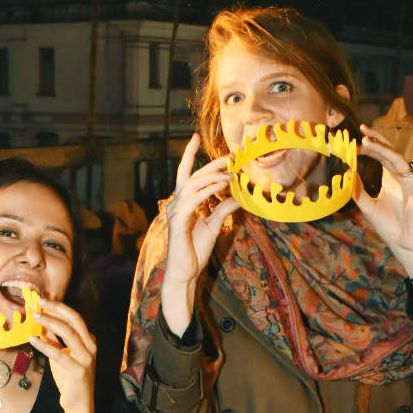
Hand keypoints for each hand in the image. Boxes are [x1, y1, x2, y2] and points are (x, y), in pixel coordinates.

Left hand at [28, 299, 96, 412]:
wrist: (78, 404)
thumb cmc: (69, 379)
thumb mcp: (60, 355)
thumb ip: (53, 340)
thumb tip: (41, 322)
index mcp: (88, 341)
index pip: (74, 318)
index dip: (58, 307)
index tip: (42, 301)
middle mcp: (91, 347)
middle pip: (75, 320)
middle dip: (56, 308)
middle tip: (39, 302)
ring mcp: (86, 359)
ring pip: (69, 333)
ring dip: (50, 322)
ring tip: (35, 316)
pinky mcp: (78, 371)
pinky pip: (59, 354)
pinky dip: (44, 345)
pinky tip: (33, 339)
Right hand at [161, 134, 239, 335]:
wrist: (185, 274)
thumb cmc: (194, 252)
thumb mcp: (213, 226)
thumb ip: (222, 210)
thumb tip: (237, 197)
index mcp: (182, 203)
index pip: (185, 174)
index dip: (189, 155)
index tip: (195, 137)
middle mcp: (176, 204)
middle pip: (193, 176)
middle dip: (211, 164)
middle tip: (230, 156)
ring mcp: (176, 212)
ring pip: (193, 185)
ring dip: (213, 176)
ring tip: (231, 172)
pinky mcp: (179, 222)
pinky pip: (194, 200)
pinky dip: (209, 191)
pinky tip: (222, 187)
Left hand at [354, 127, 412, 267]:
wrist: (402, 243)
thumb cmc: (388, 226)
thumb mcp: (368, 207)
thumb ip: (358, 190)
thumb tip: (348, 172)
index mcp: (389, 178)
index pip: (379, 157)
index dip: (368, 148)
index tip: (354, 143)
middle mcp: (400, 176)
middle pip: (388, 152)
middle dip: (375, 141)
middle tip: (361, 130)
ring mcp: (411, 181)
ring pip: (397, 158)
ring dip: (382, 148)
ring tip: (367, 140)